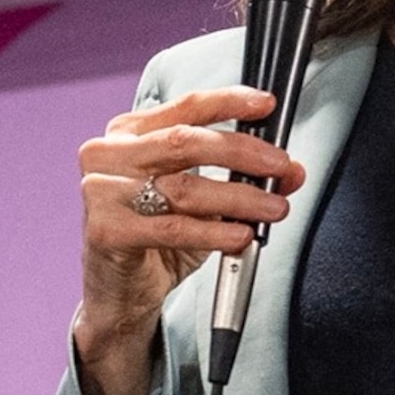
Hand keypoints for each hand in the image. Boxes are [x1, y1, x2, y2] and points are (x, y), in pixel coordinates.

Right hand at [73, 87, 303, 394]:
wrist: (120, 292)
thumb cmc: (158, 237)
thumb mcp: (206, 203)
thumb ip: (244, 179)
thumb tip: (292, 170)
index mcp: (128, 134)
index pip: (184, 108)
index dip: (229, 102)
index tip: (266, 105)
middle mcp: (108, 155)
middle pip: (184, 142)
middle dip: (242, 152)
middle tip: (279, 165)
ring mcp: (101, 192)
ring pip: (184, 188)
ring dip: (239, 198)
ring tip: (272, 208)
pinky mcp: (106, 231)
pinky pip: (172, 228)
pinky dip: (214, 233)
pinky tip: (241, 236)